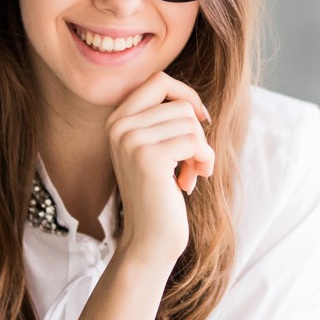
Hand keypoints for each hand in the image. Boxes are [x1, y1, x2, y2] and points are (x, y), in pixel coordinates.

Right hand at [106, 72, 213, 265]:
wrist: (149, 239)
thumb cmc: (159, 195)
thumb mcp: (156, 150)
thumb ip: (164, 122)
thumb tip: (193, 103)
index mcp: (116, 120)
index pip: (158, 80)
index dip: (186, 96)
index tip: (201, 120)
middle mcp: (118, 126)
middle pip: (179, 103)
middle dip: (196, 132)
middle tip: (193, 161)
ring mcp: (130, 140)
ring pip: (190, 123)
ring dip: (201, 151)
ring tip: (190, 175)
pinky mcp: (147, 157)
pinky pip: (194, 142)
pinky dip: (203, 161)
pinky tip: (189, 183)